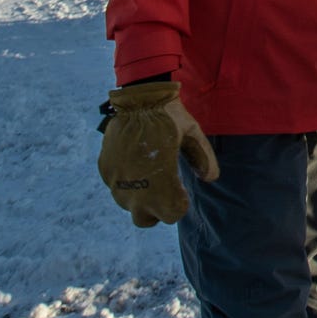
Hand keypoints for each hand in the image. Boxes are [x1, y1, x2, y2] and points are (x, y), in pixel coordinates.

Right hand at [98, 81, 219, 226]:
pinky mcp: (105, 169)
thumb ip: (203, 158)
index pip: (170, 215)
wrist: (137, 97)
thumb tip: (211, 178)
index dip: (178, 205)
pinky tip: (135, 163)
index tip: (181, 192)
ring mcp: (117, 180)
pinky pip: (115, 186)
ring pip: (128, 204)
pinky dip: (125, 181)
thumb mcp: (192, 133)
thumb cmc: (169, 116)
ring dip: (140, 197)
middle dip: (156, 210)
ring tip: (151, 175)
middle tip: (165, 191)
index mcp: (160, 184)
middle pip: (145, 220)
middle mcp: (135, 189)